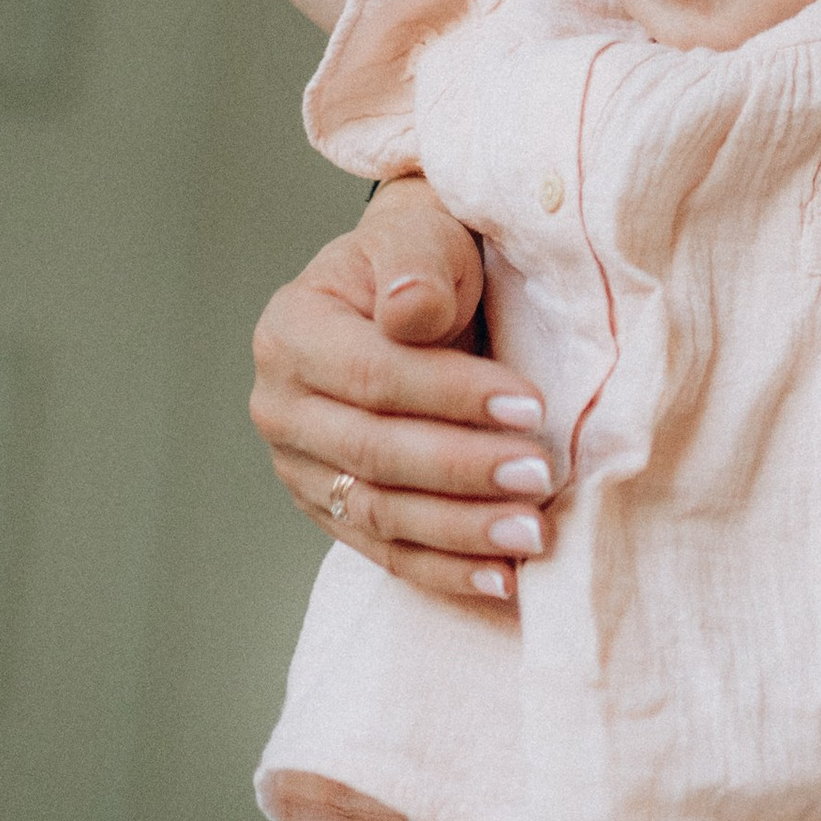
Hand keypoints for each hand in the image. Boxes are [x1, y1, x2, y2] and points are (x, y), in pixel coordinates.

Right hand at [249, 180, 556, 612]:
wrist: (414, 296)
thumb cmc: (424, 262)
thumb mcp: (422, 239)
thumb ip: (415, 268)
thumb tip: (409, 310)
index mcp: (291, 331)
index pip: (372, 376)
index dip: (451, 395)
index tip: (530, 405)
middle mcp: (280, 406)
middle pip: (374, 452)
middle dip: (463, 470)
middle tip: (540, 476)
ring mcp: (300, 467)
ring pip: (379, 513)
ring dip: (461, 531)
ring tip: (531, 534)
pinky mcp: (329, 510)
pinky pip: (386, 551)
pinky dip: (445, 571)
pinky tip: (503, 580)